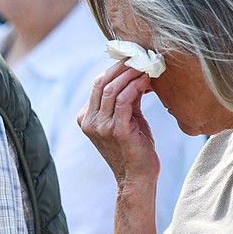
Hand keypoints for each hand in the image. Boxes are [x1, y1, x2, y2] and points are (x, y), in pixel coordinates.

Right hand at [78, 62, 159, 189]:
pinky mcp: (117, 130)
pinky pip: (124, 100)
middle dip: (121, 66)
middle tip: (139, 57)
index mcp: (86, 118)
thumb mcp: (126, 119)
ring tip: (145, 67)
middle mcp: (89, 121)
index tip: (132, 58)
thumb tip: (136, 73)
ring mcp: (101, 127)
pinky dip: (135, 86)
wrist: (137, 177)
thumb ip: (126, 98)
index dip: (115, 69)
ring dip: (130, 74)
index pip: (97, 85)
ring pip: (112, 89)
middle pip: (101, 83)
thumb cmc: (134, 148)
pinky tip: (146, 81)